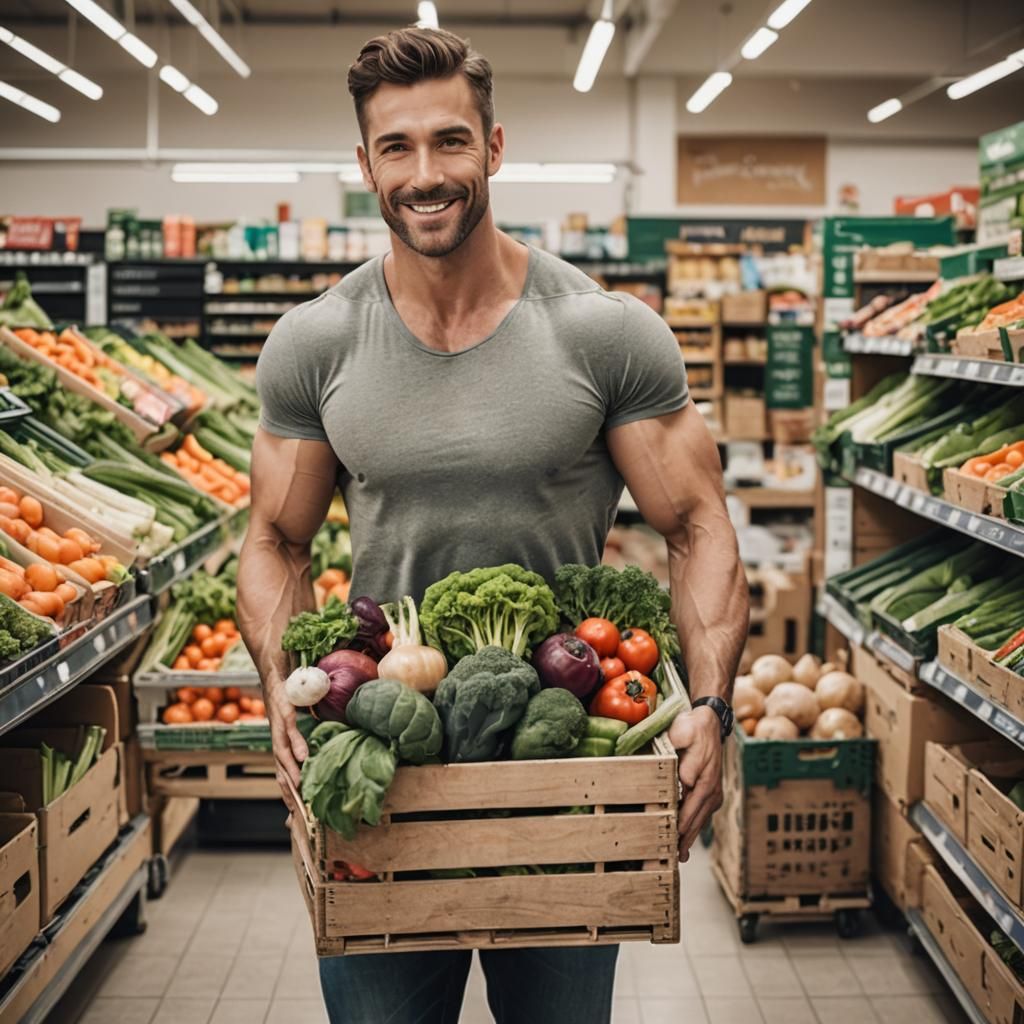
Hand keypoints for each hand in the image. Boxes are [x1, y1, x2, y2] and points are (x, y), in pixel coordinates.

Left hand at [265, 680, 308, 814]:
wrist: (274, 675)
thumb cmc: (287, 700)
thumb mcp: (296, 724)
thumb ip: (303, 738)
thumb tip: (316, 753)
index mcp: (282, 745)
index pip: (283, 774)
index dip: (288, 793)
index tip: (295, 814)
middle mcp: (278, 739)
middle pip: (280, 771)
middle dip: (287, 790)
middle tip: (296, 811)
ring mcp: (279, 727)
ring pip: (282, 755)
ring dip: (290, 772)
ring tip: (300, 787)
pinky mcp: (284, 712)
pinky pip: (289, 731)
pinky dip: (295, 744)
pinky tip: (303, 756)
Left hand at [667, 705, 722, 862]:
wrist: (708, 722)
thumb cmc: (692, 728)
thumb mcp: (684, 735)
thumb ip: (684, 758)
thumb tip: (684, 781)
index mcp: (705, 779)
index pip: (690, 808)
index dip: (682, 826)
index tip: (673, 841)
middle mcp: (712, 789)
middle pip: (697, 819)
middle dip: (686, 839)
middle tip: (675, 857)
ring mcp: (713, 792)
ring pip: (701, 819)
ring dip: (691, 836)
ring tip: (680, 855)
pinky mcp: (711, 792)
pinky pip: (702, 813)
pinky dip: (694, 826)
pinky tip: (687, 838)